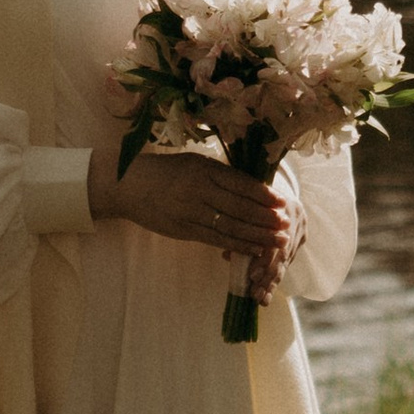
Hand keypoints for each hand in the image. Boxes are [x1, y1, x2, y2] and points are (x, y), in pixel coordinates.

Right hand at [91, 144, 295, 281]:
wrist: (127, 185)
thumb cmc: (164, 171)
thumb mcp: (193, 163)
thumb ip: (219, 173)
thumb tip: (252, 185)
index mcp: (203, 170)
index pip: (240, 184)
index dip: (263, 195)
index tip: (282, 203)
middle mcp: (198, 190)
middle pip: (239, 207)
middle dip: (265, 218)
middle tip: (286, 225)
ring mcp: (190, 212)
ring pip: (230, 226)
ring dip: (256, 236)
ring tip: (277, 241)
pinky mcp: (183, 229)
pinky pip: (215, 239)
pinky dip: (236, 246)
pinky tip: (253, 250)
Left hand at [244, 165, 304, 304]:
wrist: (272, 187)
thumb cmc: (251, 195)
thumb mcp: (247, 203)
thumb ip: (240, 225)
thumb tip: (228, 254)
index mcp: (282, 206)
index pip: (274, 236)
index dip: (265, 258)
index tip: (253, 275)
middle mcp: (294, 219)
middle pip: (282, 252)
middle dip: (268, 275)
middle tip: (255, 292)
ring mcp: (299, 230)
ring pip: (285, 261)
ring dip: (271, 282)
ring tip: (259, 299)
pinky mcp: (299, 240)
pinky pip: (286, 263)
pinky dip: (274, 281)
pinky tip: (265, 298)